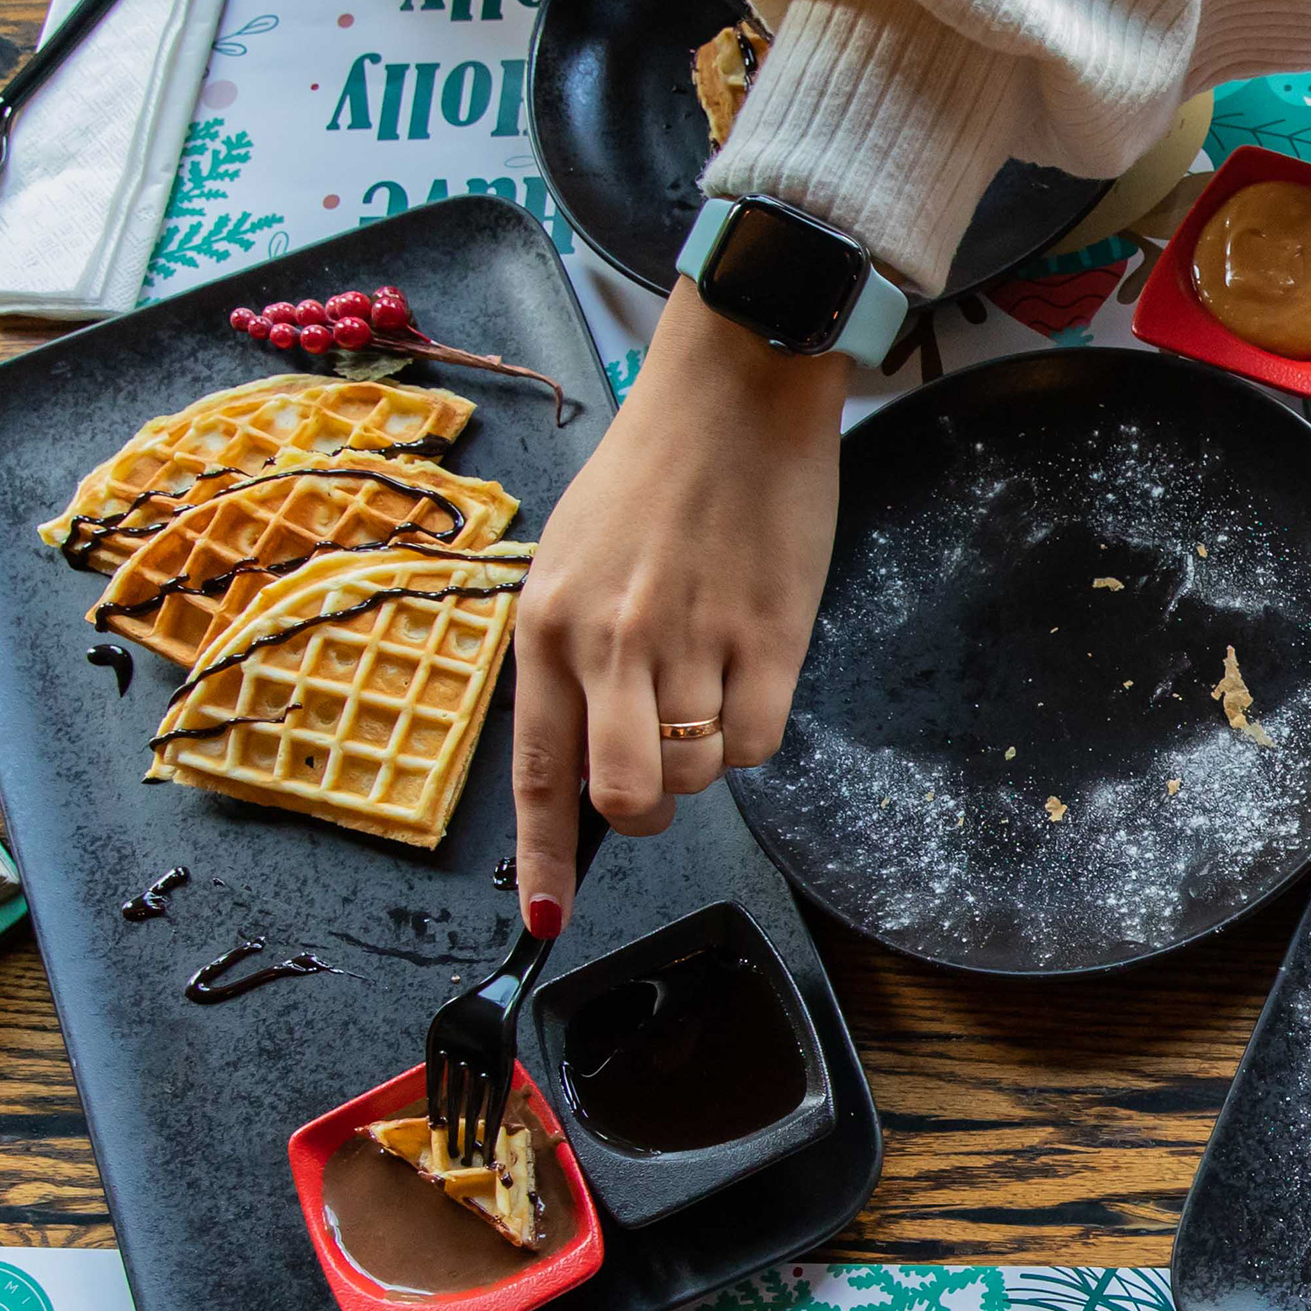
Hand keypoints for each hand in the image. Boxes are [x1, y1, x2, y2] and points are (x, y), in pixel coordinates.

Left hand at [511, 276, 851, 926]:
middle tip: (662, 774)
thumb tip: (584, 755)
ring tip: (711, 679)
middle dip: (646, 812)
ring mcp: (692, 639)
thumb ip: (570, 656)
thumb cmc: (653, 473)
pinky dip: (755, 731)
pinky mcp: (770, 635)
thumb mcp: (573, 558)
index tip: (547, 922)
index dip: (546, 860)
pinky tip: (751, 671)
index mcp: (548, 623)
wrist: (737, 388)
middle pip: (627, 799)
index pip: (540, 772)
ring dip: (706, 755)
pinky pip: (759, 743)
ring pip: (697, 774)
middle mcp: (610, 640)